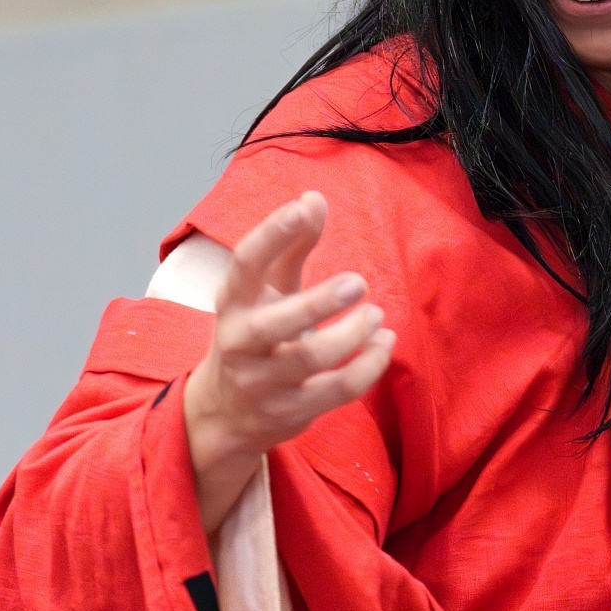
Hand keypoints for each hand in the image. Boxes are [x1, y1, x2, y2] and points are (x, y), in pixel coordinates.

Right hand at [181, 192, 392, 531]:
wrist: (226, 412)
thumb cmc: (256, 335)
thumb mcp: (266, 291)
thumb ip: (290, 246)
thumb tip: (315, 197)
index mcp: (232, 303)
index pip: (245, 263)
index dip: (273, 232)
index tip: (305, 206)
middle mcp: (240, 344)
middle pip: (276, 324)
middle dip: (319, 302)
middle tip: (359, 282)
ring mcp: (262, 383)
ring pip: (311, 360)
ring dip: (352, 335)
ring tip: (376, 316)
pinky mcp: (290, 412)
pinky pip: (337, 391)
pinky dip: (369, 366)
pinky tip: (384, 344)